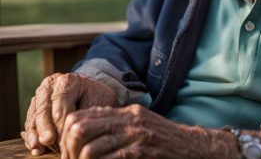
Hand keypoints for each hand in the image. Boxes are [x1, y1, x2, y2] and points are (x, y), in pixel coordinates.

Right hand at [23, 73, 117, 155]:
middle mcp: (51, 85)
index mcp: (68, 80)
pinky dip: (31, 136)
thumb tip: (71, 131)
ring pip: (34, 115)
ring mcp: (41, 95)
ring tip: (40, 147)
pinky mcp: (35, 108)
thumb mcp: (97, 103)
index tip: (64, 136)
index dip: (61, 119)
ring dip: (35, 133)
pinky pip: (30, 122)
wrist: (92, 96)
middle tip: (49, 141)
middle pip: (44, 106)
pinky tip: (36, 147)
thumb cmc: (96, 100)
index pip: (61, 99)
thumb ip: (83, 115)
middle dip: (45, 126)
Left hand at [59, 105, 238, 158]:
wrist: (189, 147)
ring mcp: (134, 136)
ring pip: (90, 150)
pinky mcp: (140, 153)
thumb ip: (115, 121)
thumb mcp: (139, 122)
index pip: (82, 115)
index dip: (66, 135)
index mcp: (125, 111)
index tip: (66, 151)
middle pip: (79, 129)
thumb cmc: (162, 138)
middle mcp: (128, 120)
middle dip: (68, 150)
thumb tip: (84, 124)